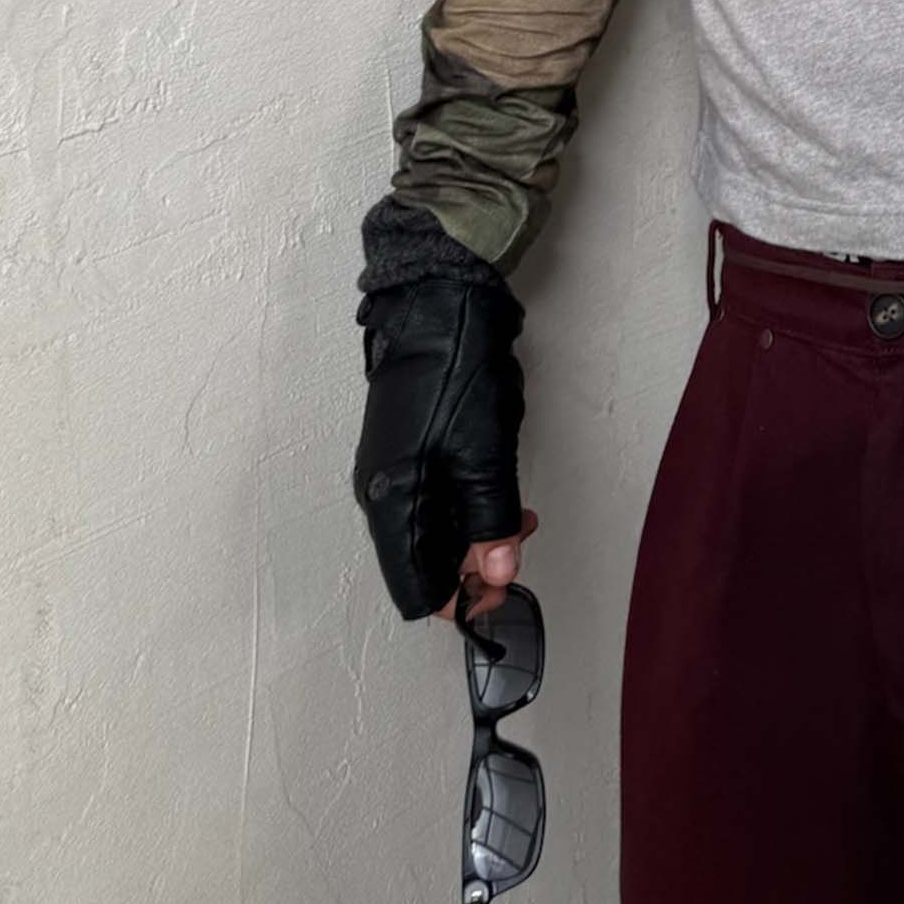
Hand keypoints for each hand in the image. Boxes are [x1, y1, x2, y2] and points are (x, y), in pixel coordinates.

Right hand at [353, 268, 527, 620]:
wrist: (438, 304)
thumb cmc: (453, 375)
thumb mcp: (482, 456)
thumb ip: (489, 521)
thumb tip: (497, 575)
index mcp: (391, 504)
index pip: (415, 589)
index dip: (461, 598)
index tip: (502, 585)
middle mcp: (383, 494)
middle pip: (425, 561)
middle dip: (475, 562)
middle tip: (519, 540)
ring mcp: (394, 469)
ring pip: (433, 529)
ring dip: (476, 532)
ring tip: (520, 516)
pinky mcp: (409, 448)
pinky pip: (435, 497)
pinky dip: (467, 505)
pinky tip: (499, 491)